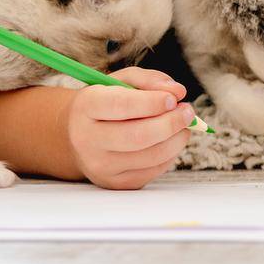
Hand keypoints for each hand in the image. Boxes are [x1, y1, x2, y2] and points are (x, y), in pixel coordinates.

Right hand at [64, 67, 193, 189]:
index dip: (152, 102)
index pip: (121, 106)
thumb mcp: (119, 81)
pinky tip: (169, 140)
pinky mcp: (115, 183)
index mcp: (86, 107)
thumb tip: (178, 92)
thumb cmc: (103, 103)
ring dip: (176, 139)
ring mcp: (101, 166)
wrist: (76, 135)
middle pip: (139, 136)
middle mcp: (88, 139)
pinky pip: (153, 170)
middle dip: (171, 123)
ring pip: (151, 156)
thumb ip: (148, 80)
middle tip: (188, 112)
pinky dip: (170, 154)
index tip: (173, 98)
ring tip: (183, 125)